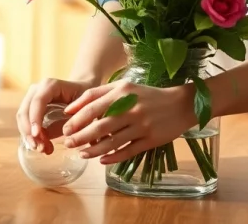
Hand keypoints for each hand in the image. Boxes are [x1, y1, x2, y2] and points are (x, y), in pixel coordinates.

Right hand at [16, 78, 92, 154]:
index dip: (35, 118)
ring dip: (29, 136)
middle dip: (30, 132)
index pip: (38, 101)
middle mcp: (37, 89)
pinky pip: (25, 122)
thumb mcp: (83, 108)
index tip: (37, 135)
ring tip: (44, 150)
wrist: (81, 91)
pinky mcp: (30, 107)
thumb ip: (71, 121)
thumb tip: (57, 136)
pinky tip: (42, 146)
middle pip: (25, 111)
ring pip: (22, 118)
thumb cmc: (85, 98)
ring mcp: (31, 97)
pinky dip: (31, 135)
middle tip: (41, 149)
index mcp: (50, 85)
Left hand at [61, 81, 194, 164]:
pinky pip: (128, 151)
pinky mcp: (151, 139)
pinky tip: (102, 160)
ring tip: (82, 154)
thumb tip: (70, 109)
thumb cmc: (147, 95)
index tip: (65, 129)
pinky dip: (113, 157)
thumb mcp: (123, 87)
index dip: (76, 120)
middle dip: (80, 137)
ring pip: (112, 142)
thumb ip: (96, 94)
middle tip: (69, 144)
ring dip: (94, 150)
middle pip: (100, 126)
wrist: (181, 104)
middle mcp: (131, 108)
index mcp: (122, 92)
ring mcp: (142, 125)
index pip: (92, 107)